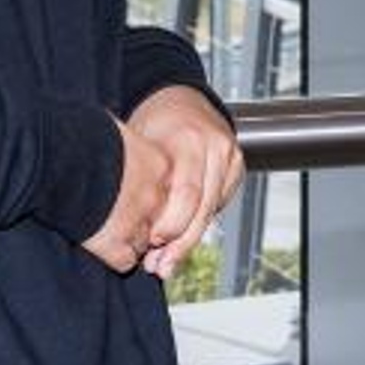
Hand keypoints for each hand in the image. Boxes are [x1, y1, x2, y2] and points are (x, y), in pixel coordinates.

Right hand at [79, 117, 170, 272]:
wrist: (56, 159)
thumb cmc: (79, 138)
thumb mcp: (114, 133)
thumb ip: (128, 147)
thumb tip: (120, 147)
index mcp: (160, 165)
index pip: (166, 191)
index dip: (145, 196)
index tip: (126, 193)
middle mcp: (156, 196)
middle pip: (159, 219)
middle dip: (141, 221)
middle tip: (115, 214)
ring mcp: (138, 223)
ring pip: (143, 243)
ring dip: (126, 239)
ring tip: (102, 226)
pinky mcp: (116, 245)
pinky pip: (125, 261)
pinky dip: (113, 256)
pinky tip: (96, 240)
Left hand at [127, 86, 244, 279]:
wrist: (180, 98)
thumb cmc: (154, 122)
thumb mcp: (138, 143)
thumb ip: (140, 180)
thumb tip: (128, 228)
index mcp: (188, 138)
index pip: (185, 192)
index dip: (168, 225)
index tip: (149, 247)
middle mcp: (214, 146)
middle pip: (201, 207)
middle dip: (178, 243)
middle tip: (158, 265)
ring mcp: (230, 155)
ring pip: (211, 210)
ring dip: (188, 241)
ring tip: (167, 262)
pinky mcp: (237, 165)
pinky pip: (219, 203)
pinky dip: (200, 224)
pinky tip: (182, 238)